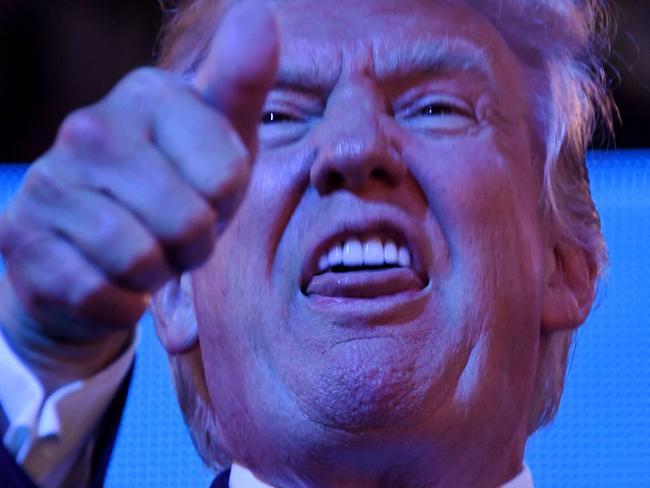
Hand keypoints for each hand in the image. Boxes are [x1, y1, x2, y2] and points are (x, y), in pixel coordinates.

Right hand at [0, 3, 278, 382]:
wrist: (97, 253)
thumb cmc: (177, 191)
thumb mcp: (221, 142)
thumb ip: (243, 83)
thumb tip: (257, 12)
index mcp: (148, 95)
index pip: (228, 174)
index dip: (225, 203)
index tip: (206, 195)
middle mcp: (90, 127)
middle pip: (188, 220)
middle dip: (194, 246)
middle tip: (176, 236)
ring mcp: (48, 181)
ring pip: (140, 259)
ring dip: (155, 274)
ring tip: (145, 256)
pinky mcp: (21, 238)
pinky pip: (101, 295)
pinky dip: (121, 303)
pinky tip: (111, 280)